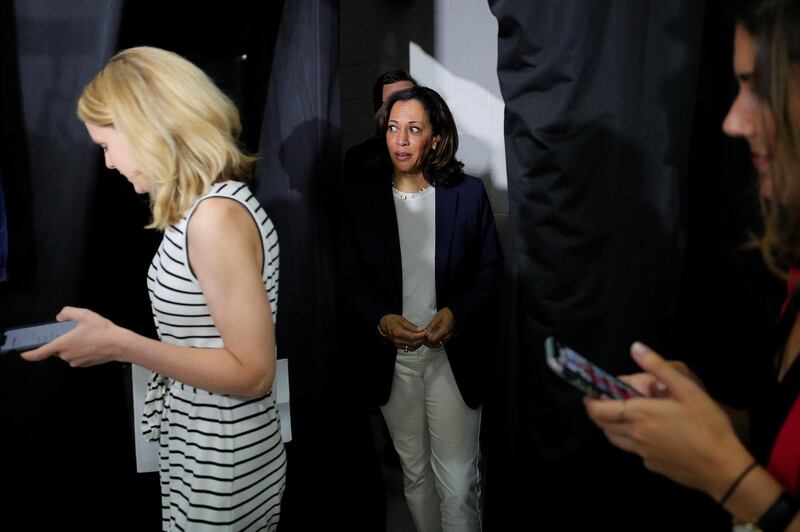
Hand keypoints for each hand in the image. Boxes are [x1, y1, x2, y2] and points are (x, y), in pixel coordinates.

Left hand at [21, 306, 123, 366]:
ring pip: (67, 352)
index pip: (39, 353)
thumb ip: (67, 313)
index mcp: (63, 344)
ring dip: (72, 345)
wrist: (119, 344)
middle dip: (62, 341)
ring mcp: (76, 361)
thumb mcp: (84, 314)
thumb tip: (60, 318)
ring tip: (87, 336)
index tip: (24, 354)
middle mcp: (67, 355)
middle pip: (56, 349)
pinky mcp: (84, 364)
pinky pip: (77, 356)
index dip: (29, 354)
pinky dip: (81, 350)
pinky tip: (92, 343)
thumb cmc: (102, 330)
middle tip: (74, 332)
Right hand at [379, 314, 426, 351]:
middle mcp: (397, 340)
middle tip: (426, 335)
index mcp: (398, 332)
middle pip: (413, 343)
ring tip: (423, 337)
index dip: (420, 335)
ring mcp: (398, 344)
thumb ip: (411, 326)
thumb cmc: (393, 320)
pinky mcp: (399, 346)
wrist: (384, 324)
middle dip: (421, 339)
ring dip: (419, 343)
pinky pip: (409, 348)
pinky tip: (418, 341)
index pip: (412, 337)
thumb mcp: (402, 320)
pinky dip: (415, 346)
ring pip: (412, 347)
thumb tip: (420, 330)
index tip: (426, 332)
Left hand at [423, 307, 453, 346]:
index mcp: (443, 331)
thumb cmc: (446, 313)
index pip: (433, 340)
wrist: (454, 312)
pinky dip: (435, 340)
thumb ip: (431, 325)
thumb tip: (424, 332)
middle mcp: (446, 336)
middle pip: (435, 343)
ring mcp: (448, 337)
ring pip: (438, 343)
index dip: (427, 339)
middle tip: (423, 336)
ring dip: (431, 341)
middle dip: (428, 341)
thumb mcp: (437, 317)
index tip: (423, 335)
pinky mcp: (448, 336)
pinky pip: (440, 341)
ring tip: (427, 336)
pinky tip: (432, 335)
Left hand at [584, 342, 751, 498]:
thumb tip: (635, 347)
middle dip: (598, 412)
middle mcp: (635, 436)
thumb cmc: (706, 425)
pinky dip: (631, 440)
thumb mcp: (687, 389)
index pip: (599, 410)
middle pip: (603, 425)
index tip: (591, 392)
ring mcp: (643, 454)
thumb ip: (658, 367)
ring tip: (622, 415)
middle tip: (605, 401)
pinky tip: (648, 433)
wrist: (724, 467)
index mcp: (639, 415)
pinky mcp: (653, 466)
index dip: (590, 401)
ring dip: (612, 426)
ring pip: (615, 440)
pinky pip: (634, 451)